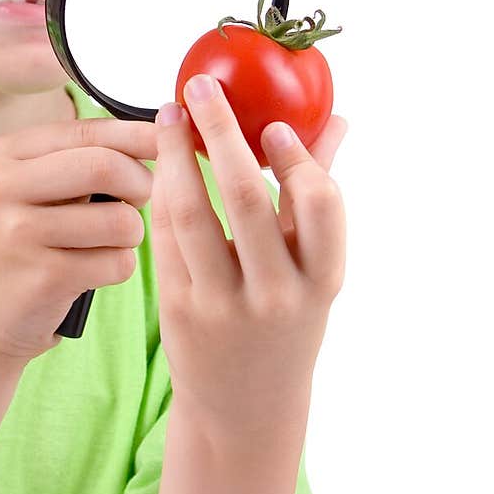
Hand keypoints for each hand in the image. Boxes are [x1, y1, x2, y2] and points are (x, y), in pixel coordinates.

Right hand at [0, 117, 155, 367]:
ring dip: (131, 235)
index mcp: (4, 154)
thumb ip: (81, 158)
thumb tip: (157, 132)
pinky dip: (118, 268)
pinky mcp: (41, 277)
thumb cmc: (22, 245)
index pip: (87, 131)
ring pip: (120, 220)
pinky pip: (117, 263)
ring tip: (107, 243)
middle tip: (139, 200)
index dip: (137, 136)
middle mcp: (4, 188)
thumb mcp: (33, 190)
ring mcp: (18, 233)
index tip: (168, 141)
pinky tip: (92, 273)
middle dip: (142, 184)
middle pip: (106, 166)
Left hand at [149, 75, 346, 435]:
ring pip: (192, 215)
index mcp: (320, 281)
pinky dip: (161, 194)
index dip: (296, 157)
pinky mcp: (177, 311)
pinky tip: (159, 164)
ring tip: (170, 115)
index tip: (272, 123)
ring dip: (176, 156)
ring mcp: (222, 306)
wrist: (245, 406)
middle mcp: (274, 296)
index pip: (320, 205)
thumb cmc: (286, 322)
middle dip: (221, 133)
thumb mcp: (313, 269)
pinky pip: (165, 239)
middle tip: (202, 87)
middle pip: (245, 199)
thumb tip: (335, 120)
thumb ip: (318, 193)